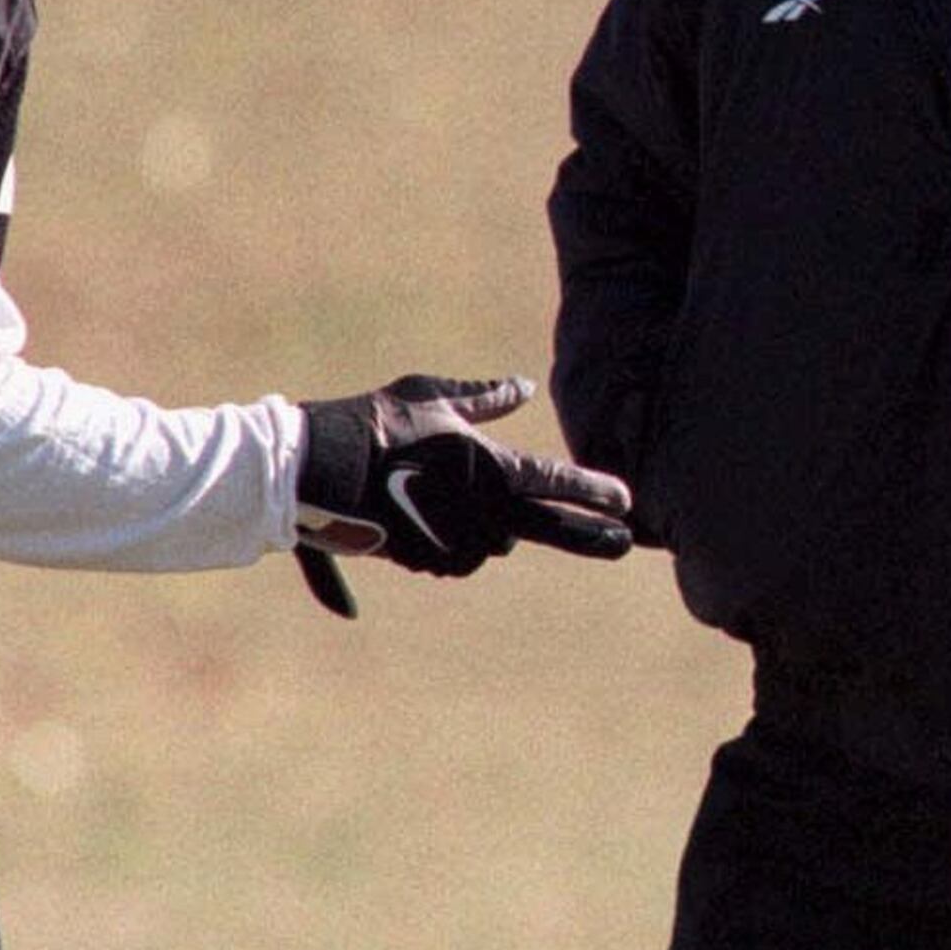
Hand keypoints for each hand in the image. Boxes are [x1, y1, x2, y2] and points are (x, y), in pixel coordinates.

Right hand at [292, 375, 630, 613]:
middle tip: (625, 543)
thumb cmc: (380, 424)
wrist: (323, 470)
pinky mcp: (432, 562)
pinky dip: (452, 542)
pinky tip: (421, 518)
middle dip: (591, 535)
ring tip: (441, 497)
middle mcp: (485, 511)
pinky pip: (457, 557)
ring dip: (486, 527)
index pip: (558, 480)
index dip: (595, 490)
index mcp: (492, 468)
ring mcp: (459, 541)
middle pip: (551, 529)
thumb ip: (485, 398)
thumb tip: (523, 387)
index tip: (628, 501)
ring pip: (493, 542)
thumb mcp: (435, 397)